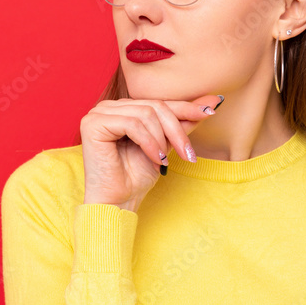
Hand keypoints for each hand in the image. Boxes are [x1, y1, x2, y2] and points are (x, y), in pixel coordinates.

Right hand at [80, 93, 223, 209]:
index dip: (186, 108)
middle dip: (176, 130)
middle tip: (189, 154)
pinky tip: (155, 159)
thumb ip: (182, 123)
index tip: (211, 112)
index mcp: (123, 109)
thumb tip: (212, 102)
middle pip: (154, 106)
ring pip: (146, 114)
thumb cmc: (136, 177)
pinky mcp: (93, 124)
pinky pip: (132, 124)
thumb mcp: (166, 145)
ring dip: (163, 140)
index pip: (159, 102)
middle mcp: (108, 107)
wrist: (118, 202)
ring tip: (165, 160)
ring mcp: (98, 113)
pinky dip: (149, 143)